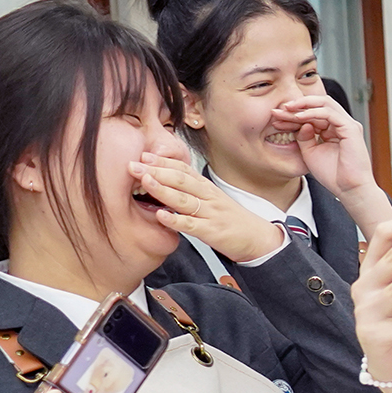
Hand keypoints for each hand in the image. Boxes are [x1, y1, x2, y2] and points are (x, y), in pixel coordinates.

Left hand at [130, 154, 283, 262]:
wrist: (257, 238)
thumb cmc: (231, 219)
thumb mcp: (212, 199)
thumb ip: (191, 191)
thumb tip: (165, 182)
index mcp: (206, 187)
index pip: (183, 169)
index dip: (163, 161)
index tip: (143, 154)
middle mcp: (208, 196)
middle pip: (181, 179)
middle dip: (156, 170)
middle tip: (134, 164)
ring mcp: (210, 213)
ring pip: (184, 199)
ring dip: (163, 189)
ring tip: (144, 181)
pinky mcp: (212, 231)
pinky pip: (191, 225)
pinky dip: (175, 220)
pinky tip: (161, 216)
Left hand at [270, 93, 378, 202]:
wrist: (349, 189)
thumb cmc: (333, 175)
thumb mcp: (310, 153)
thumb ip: (304, 137)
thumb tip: (299, 122)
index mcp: (333, 130)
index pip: (313, 114)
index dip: (293, 115)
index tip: (276, 118)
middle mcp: (341, 124)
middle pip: (318, 105)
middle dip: (297, 106)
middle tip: (278, 110)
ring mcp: (347, 124)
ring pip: (324, 103)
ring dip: (303, 105)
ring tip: (287, 109)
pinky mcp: (351, 128)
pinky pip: (329, 113)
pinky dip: (312, 112)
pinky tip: (298, 117)